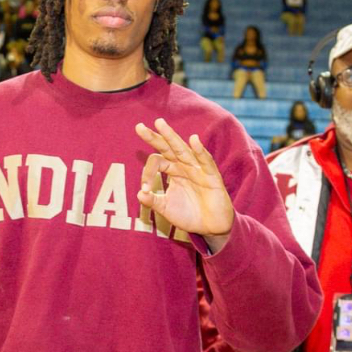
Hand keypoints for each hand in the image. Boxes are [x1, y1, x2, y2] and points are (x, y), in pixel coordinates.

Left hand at [134, 118, 234, 251]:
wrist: (211, 228)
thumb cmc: (189, 215)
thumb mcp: (166, 209)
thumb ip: (153, 201)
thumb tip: (139, 194)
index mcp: (173, 171)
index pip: (156, 162)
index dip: (147, 173)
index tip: (145, 189)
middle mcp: (184, 166)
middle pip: (167, 148)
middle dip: (154, 137)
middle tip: (139, 127)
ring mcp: (198, 169)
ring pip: (183, 150)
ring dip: (171, 137)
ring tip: (160, 124)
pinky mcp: (212, 177)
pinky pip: (206, 161)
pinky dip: (200, 150)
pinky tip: (194, 139)